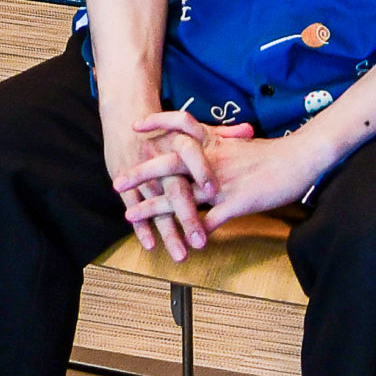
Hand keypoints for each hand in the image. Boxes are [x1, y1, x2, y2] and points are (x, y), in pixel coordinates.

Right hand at [99, 98, 212, 259]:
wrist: (126, 122)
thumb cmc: (168, 132)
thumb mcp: (194, 131)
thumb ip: (222, 134)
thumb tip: (249, 131)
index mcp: (177, 141)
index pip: (189, 153)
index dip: (201, 170)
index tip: (213, 189)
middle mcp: (159, 159)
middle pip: (174, 188)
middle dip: (187, 215)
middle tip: (200, 239)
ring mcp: (141, 174)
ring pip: (156, 206)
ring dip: (168, 231)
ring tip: (181, 254)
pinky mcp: (128, 186)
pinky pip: (135, 209)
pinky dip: (142, 228)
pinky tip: (151, 245)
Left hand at [117, 108, 327, 230]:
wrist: (301, 159)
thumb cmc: (273, 154)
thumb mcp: (241, 143)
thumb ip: (220, 142)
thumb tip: (204, 140)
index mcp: (215, 143)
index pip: (181, 124)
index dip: (158, 122)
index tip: (135, 125)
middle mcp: (213, 161)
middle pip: (170, 163)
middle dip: (141, 174)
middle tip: (118, 182)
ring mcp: (222, 183)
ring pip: (181, 195)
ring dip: (154, 208)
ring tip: (131, 215)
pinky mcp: (236, 204)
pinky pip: (209, 221)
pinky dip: (192, 232)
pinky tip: (175, 242)